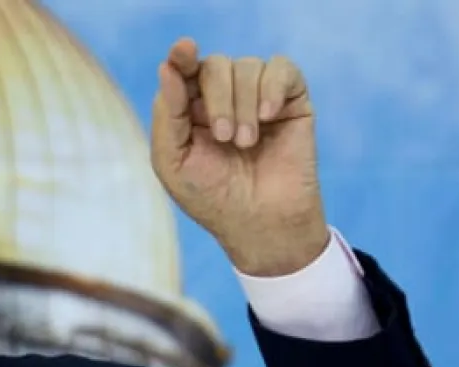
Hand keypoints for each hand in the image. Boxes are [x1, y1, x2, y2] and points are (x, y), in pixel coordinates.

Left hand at [149, 38, 330, 276]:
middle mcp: (223, 96)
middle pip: (215, 65)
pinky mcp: (291, 99)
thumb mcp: (174, 161)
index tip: (184, 50)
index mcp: (190, 109)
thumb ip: (167, 114)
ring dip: (243, 105)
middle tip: (223, 137)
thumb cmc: (212, 197)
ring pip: (247, 66)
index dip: (182, 57)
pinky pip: (282, 68)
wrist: (261, 223)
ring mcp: (258, 96)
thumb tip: (166, 66)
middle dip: (217, 98)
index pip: (184, 70)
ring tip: (245, 144)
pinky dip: (272, 88)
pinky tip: (268, 117)